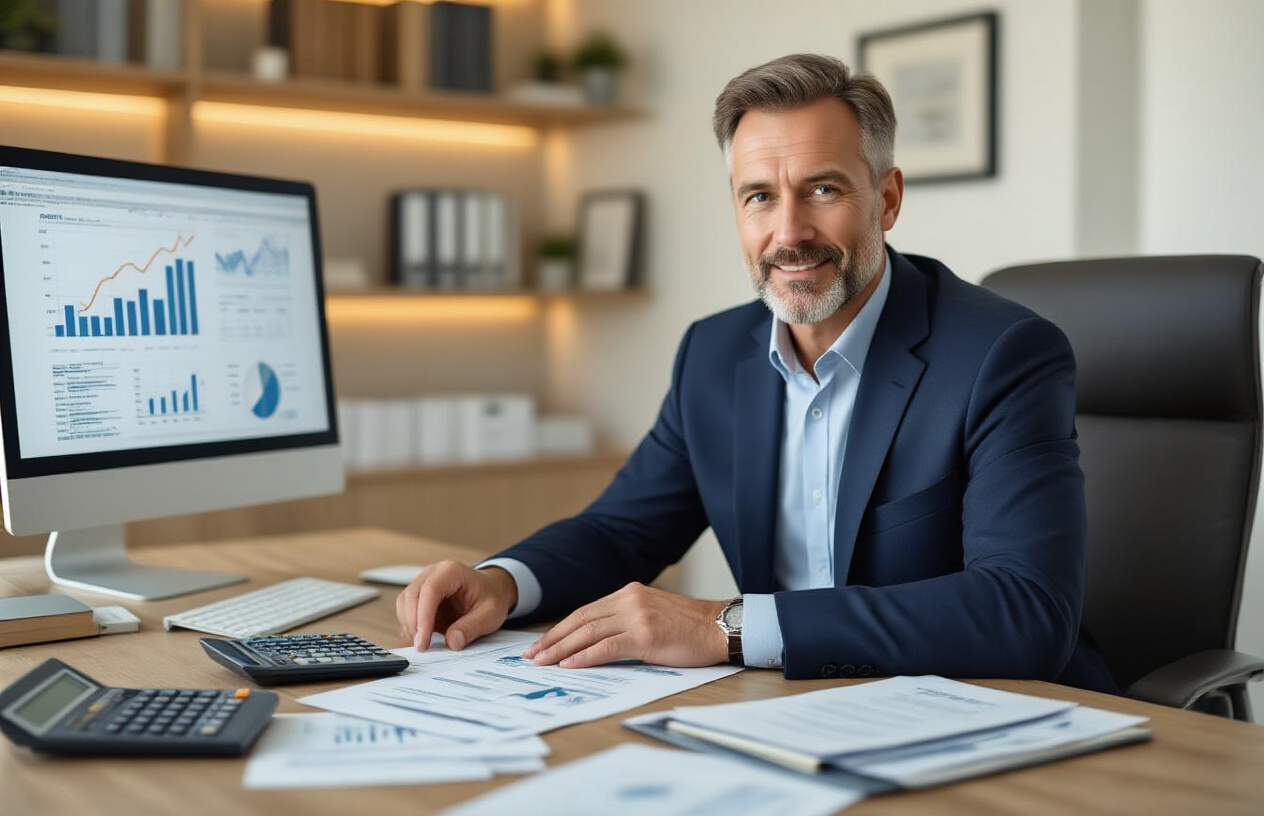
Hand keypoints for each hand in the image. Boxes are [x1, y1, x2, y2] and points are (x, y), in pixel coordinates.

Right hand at [395, 561, 517, 651]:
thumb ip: (472, 627)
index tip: (423, 641)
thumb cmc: (491, 597)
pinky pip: (406, 610)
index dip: (423, 617)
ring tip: (424, 644)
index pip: (430, 591)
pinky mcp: (419, 596)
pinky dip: (410, 626)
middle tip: (422, 647)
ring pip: (404, 603)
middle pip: (411, 596)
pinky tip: (422, 638)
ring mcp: (424, 582)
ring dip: (410, 625)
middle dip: (413, 624)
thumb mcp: (490, 614)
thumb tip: (452, 641)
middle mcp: (433, 573)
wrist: (492, 590)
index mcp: (452, 571)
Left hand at [523, 582, 728, 668]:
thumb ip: (625, 621)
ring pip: (588, 632)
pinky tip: (568, 665)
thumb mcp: (652, 615)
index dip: (560, 629)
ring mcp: (636, 616)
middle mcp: (629, 599)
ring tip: (542, 662)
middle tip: (531, 656)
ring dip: (560, 649)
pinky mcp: (645, 635)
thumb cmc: (689, 628)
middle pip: (580, 620)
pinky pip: (606, 646)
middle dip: (552, 639)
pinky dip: (584, 656)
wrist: (720, 627)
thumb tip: (595, 642)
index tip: (541, 644)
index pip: (584, 611)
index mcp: (628, 593)